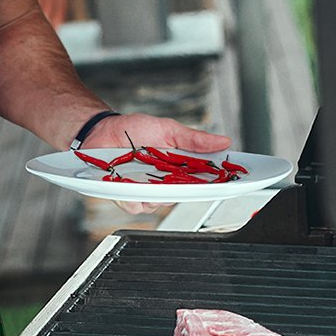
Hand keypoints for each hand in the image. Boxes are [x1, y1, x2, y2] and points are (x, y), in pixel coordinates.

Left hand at [82, 113, 231, 215]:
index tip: (232, 181)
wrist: (102, 130)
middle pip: (184, 196)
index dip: (218, 184)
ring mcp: (145, 191)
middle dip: (185, 188)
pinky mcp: (126, 196)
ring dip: (155, 191)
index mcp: (179, 168)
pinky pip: (135, 205)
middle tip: (180, 175)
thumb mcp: (168, 129)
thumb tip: (223, 141)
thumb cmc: (134, 130)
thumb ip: (194, 139)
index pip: (204, 181)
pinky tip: (128, 182)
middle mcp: (164, 183)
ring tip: (147, 173)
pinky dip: (133, 195)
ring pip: (159, 204)